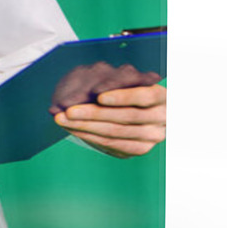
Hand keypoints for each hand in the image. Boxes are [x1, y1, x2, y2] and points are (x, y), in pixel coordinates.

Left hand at [49, 63, 165, 158]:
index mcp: (162, 95)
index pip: (144, 96)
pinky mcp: (140, 148)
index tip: (99, 95)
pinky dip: (91, 136)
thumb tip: (93, 84)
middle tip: (69, 111)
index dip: (122, 96)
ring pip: (117, 132)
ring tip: (64, 120)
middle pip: (126, 117)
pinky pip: (113, 144)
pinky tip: (74, 129)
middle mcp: (162, 118)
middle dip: (94, 113)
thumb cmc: (127, 85)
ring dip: (86, 127)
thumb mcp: (126, 79)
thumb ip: (117, 80)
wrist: (141, 108)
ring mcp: (152, 136)